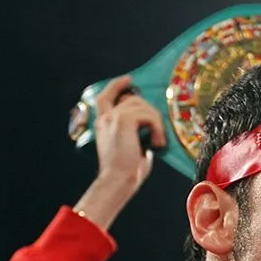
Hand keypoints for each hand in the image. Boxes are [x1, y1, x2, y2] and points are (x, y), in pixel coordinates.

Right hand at [93, 75, 165, 190]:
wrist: (117, 180)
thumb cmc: (126, 171)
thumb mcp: (130, 147)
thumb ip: (135, 133)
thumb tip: (151, 128)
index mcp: (102, 123)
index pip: (105, 96)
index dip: (117, 85)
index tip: (129, 79)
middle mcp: (105, 117)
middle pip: (133, 99)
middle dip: (150, 111)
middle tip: (158, 132)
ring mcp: (113, 117)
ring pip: (143, 106)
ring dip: (156, 122)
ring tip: (158, 142)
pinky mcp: (124, 120)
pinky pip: (148, 115)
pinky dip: (157, 128)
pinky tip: (157, 143)